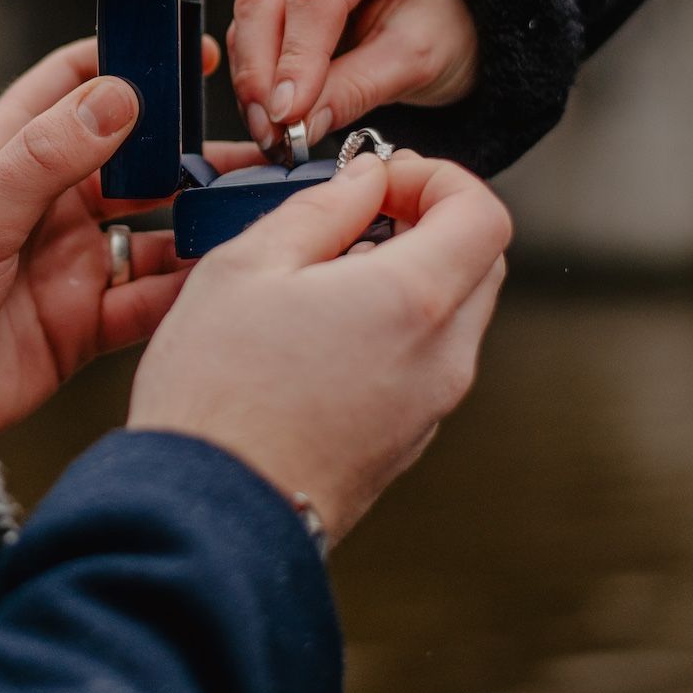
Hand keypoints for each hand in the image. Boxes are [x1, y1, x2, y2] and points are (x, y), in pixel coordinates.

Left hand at [0, 37, 249, 434]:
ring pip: (152, 230)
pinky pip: (148, 300)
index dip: (126, 62)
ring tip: (249, 209)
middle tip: (250, 146)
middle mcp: (45, 205)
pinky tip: (222, 274)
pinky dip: (185, 289)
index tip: (189, 53)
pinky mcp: (82, 326)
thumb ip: (46, 155)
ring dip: (198, 220)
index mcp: (8, 157)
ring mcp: (67, 264)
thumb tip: (119, 96)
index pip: (69, 86)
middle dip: (187, 150)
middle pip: (131, 160)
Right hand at [128, 150, 510, 545]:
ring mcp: (430, 407)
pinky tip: (317, 335)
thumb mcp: (247, 265)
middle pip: (479, 262)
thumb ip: (320, 208)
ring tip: (321, 278)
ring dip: (408, 276)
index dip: (438, 179)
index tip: (380, 179)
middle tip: (356, 215)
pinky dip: (394, 328)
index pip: (483, 214)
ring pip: (452, 315)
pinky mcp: (407, 442)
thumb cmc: (217, 391)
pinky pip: (424, 362)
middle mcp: (441, 358)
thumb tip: (364, 180)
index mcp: (413, 301)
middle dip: (427, 222)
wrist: (209, 513)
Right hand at [229, 0, 478, 153]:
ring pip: (250, 11)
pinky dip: (256, 66)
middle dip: (260, 73)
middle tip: (270, 132)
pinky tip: (268, 107)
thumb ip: (357, 88)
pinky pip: (253, 21)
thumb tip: (299, 126)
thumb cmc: (450, 16)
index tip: (287, 117)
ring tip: (269, 130)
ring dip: (251, 75)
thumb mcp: (418, 58)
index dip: (296, 61)